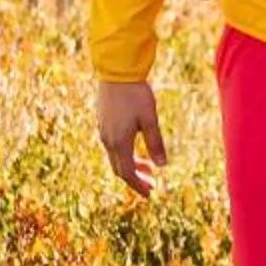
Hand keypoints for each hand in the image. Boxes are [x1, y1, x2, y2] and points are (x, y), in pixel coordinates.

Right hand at [96, 79, 167, 195]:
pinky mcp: (103, 122)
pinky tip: (136, 149)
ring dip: (131, 166)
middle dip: (136, 179)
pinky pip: (113, 146)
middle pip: (120, 168)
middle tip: (152, 185)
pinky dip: (125, 154)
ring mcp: (103, 131)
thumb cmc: (136, 95)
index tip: (150, 193)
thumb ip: (155, 143)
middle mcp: (107, 140)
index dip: (138, 185)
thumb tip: (162, 166)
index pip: (127, 173)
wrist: (116, 71)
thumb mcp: (150, 119)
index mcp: (119, 142)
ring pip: (116, 157)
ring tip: (149, 168)